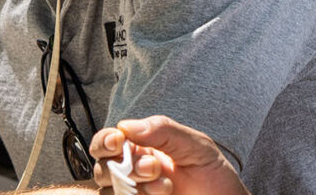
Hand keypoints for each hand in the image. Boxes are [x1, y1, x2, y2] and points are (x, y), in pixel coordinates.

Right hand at [89, 116, 247, 194]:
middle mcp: (132, 173)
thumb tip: (126, 126)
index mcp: (141, 149)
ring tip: (165, 187)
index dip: (105, 140)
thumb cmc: (213, 176)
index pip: (107, 141)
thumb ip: (163, 130)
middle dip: (125, 165)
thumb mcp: (196, 146)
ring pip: (108, 190)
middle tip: (153, 167)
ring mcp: (133, 194)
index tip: (118, 141)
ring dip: (135, 187)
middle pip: (102, 167)